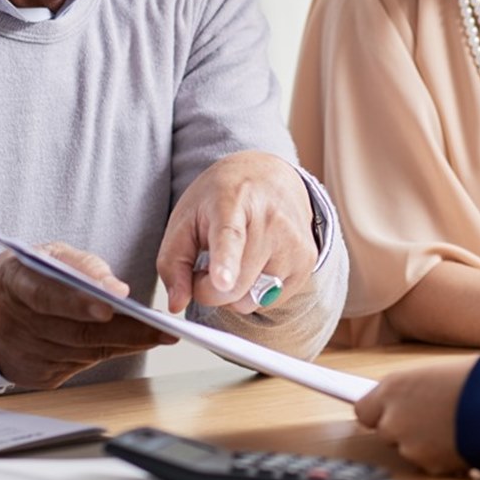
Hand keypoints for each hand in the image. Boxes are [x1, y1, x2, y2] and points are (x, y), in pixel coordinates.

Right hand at [0, 244, 175, 389]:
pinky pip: (79, 366)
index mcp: (13, 281)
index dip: (79, 302)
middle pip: (74, 331)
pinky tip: (129, 344)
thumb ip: (80, 264)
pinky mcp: (35, 376)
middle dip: (123, 330)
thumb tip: (113, 286)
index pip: (47, 294)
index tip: (114, 304)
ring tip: (158, 334)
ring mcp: (23, 354)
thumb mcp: (47, 254)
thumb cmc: (26, 277)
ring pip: (82, 352)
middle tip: (161, 328)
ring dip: (123, 344)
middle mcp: (14, 322)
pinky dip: (106, 354)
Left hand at [157, 151, 316, 314]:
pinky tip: (254, 265)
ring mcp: (293, 241)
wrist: (268, 175)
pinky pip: (270, 301)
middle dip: (209, 289)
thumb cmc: (221, 199)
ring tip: (234, 261)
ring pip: (251, 300)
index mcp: (232, 202)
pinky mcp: (307, 260)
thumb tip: (177, 304)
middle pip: (234, 287)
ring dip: (234, 292)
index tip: (222, 280)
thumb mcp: (184, 219)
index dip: (225, 262)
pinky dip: (255, 292)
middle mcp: (270, 220)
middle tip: (204, 267)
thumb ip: (172, 263)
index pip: (230, 237)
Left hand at [355, 358, 477, 475]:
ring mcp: (408, 445)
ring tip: (451, 426)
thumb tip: (406, 402)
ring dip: (424, 443)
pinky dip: (441, 456)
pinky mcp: (427, 465)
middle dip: (404, 428)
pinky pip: (429, 462)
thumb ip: (412, 392)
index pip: (363, 409)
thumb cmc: (474, 380)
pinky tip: (458, 439)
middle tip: (431, 418)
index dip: (378, 412)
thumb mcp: (434, 375)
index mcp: (393, 388)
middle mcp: (394, 418)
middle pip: (386, 431)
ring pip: (408, 449)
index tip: (387, 413)